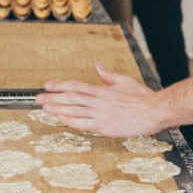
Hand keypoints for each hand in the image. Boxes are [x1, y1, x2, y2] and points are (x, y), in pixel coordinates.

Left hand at [36, 63, 163, 137]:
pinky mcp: (105, 127)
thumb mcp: (125, 81)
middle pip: (71, 97)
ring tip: (43, 107)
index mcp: (102, 90)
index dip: (60, 85)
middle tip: (37, 98)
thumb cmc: (143, 97)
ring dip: (57, 108)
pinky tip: (61, 118)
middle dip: (52, 97)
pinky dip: (72, 120)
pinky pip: (84, 124)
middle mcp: (98, 101)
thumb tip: (97, 66)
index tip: (47, 85)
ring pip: (74, 110)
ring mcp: (101, 114)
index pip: (76, 86)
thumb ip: (108, 75)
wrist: (155, 111)